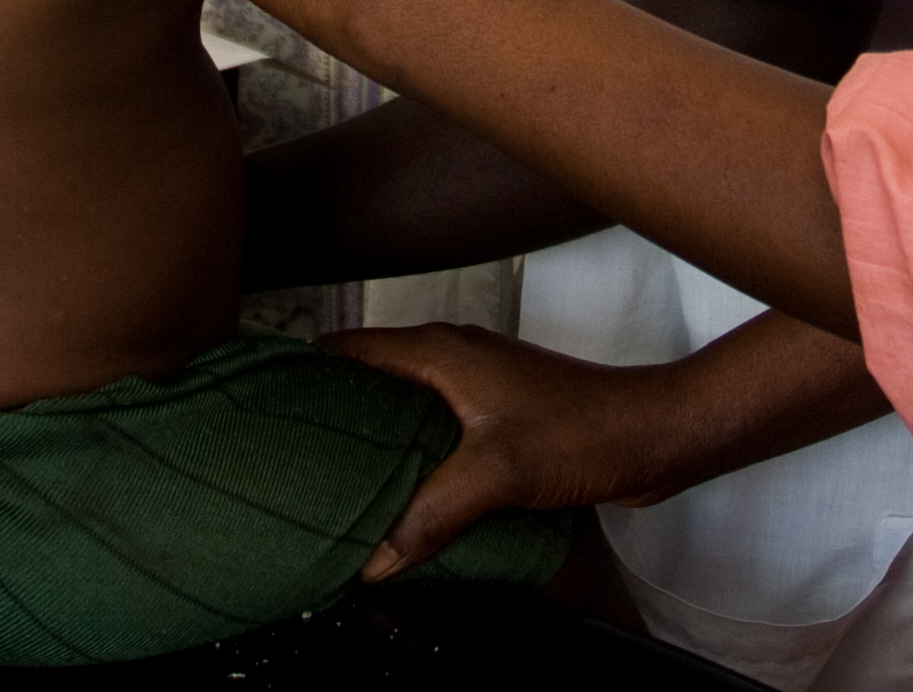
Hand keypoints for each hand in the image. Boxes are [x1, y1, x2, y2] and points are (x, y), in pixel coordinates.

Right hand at [326, 311, 890, 579]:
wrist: (654, 435)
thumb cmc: (585, 433)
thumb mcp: (497, 474)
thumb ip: (429, 515)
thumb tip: (371, 564)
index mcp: (440, 352)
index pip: (347, 348)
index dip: (300, 372)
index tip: (257, 403)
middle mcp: (451, 359)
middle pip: (365, 380)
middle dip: (324, 414)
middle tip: (277, 458)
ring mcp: (474, 389)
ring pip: (398, 410)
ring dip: (365, 441)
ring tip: (321, 486)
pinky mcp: (495, 419)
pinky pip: (430, 433)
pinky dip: (403, 459)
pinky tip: (390, 500)